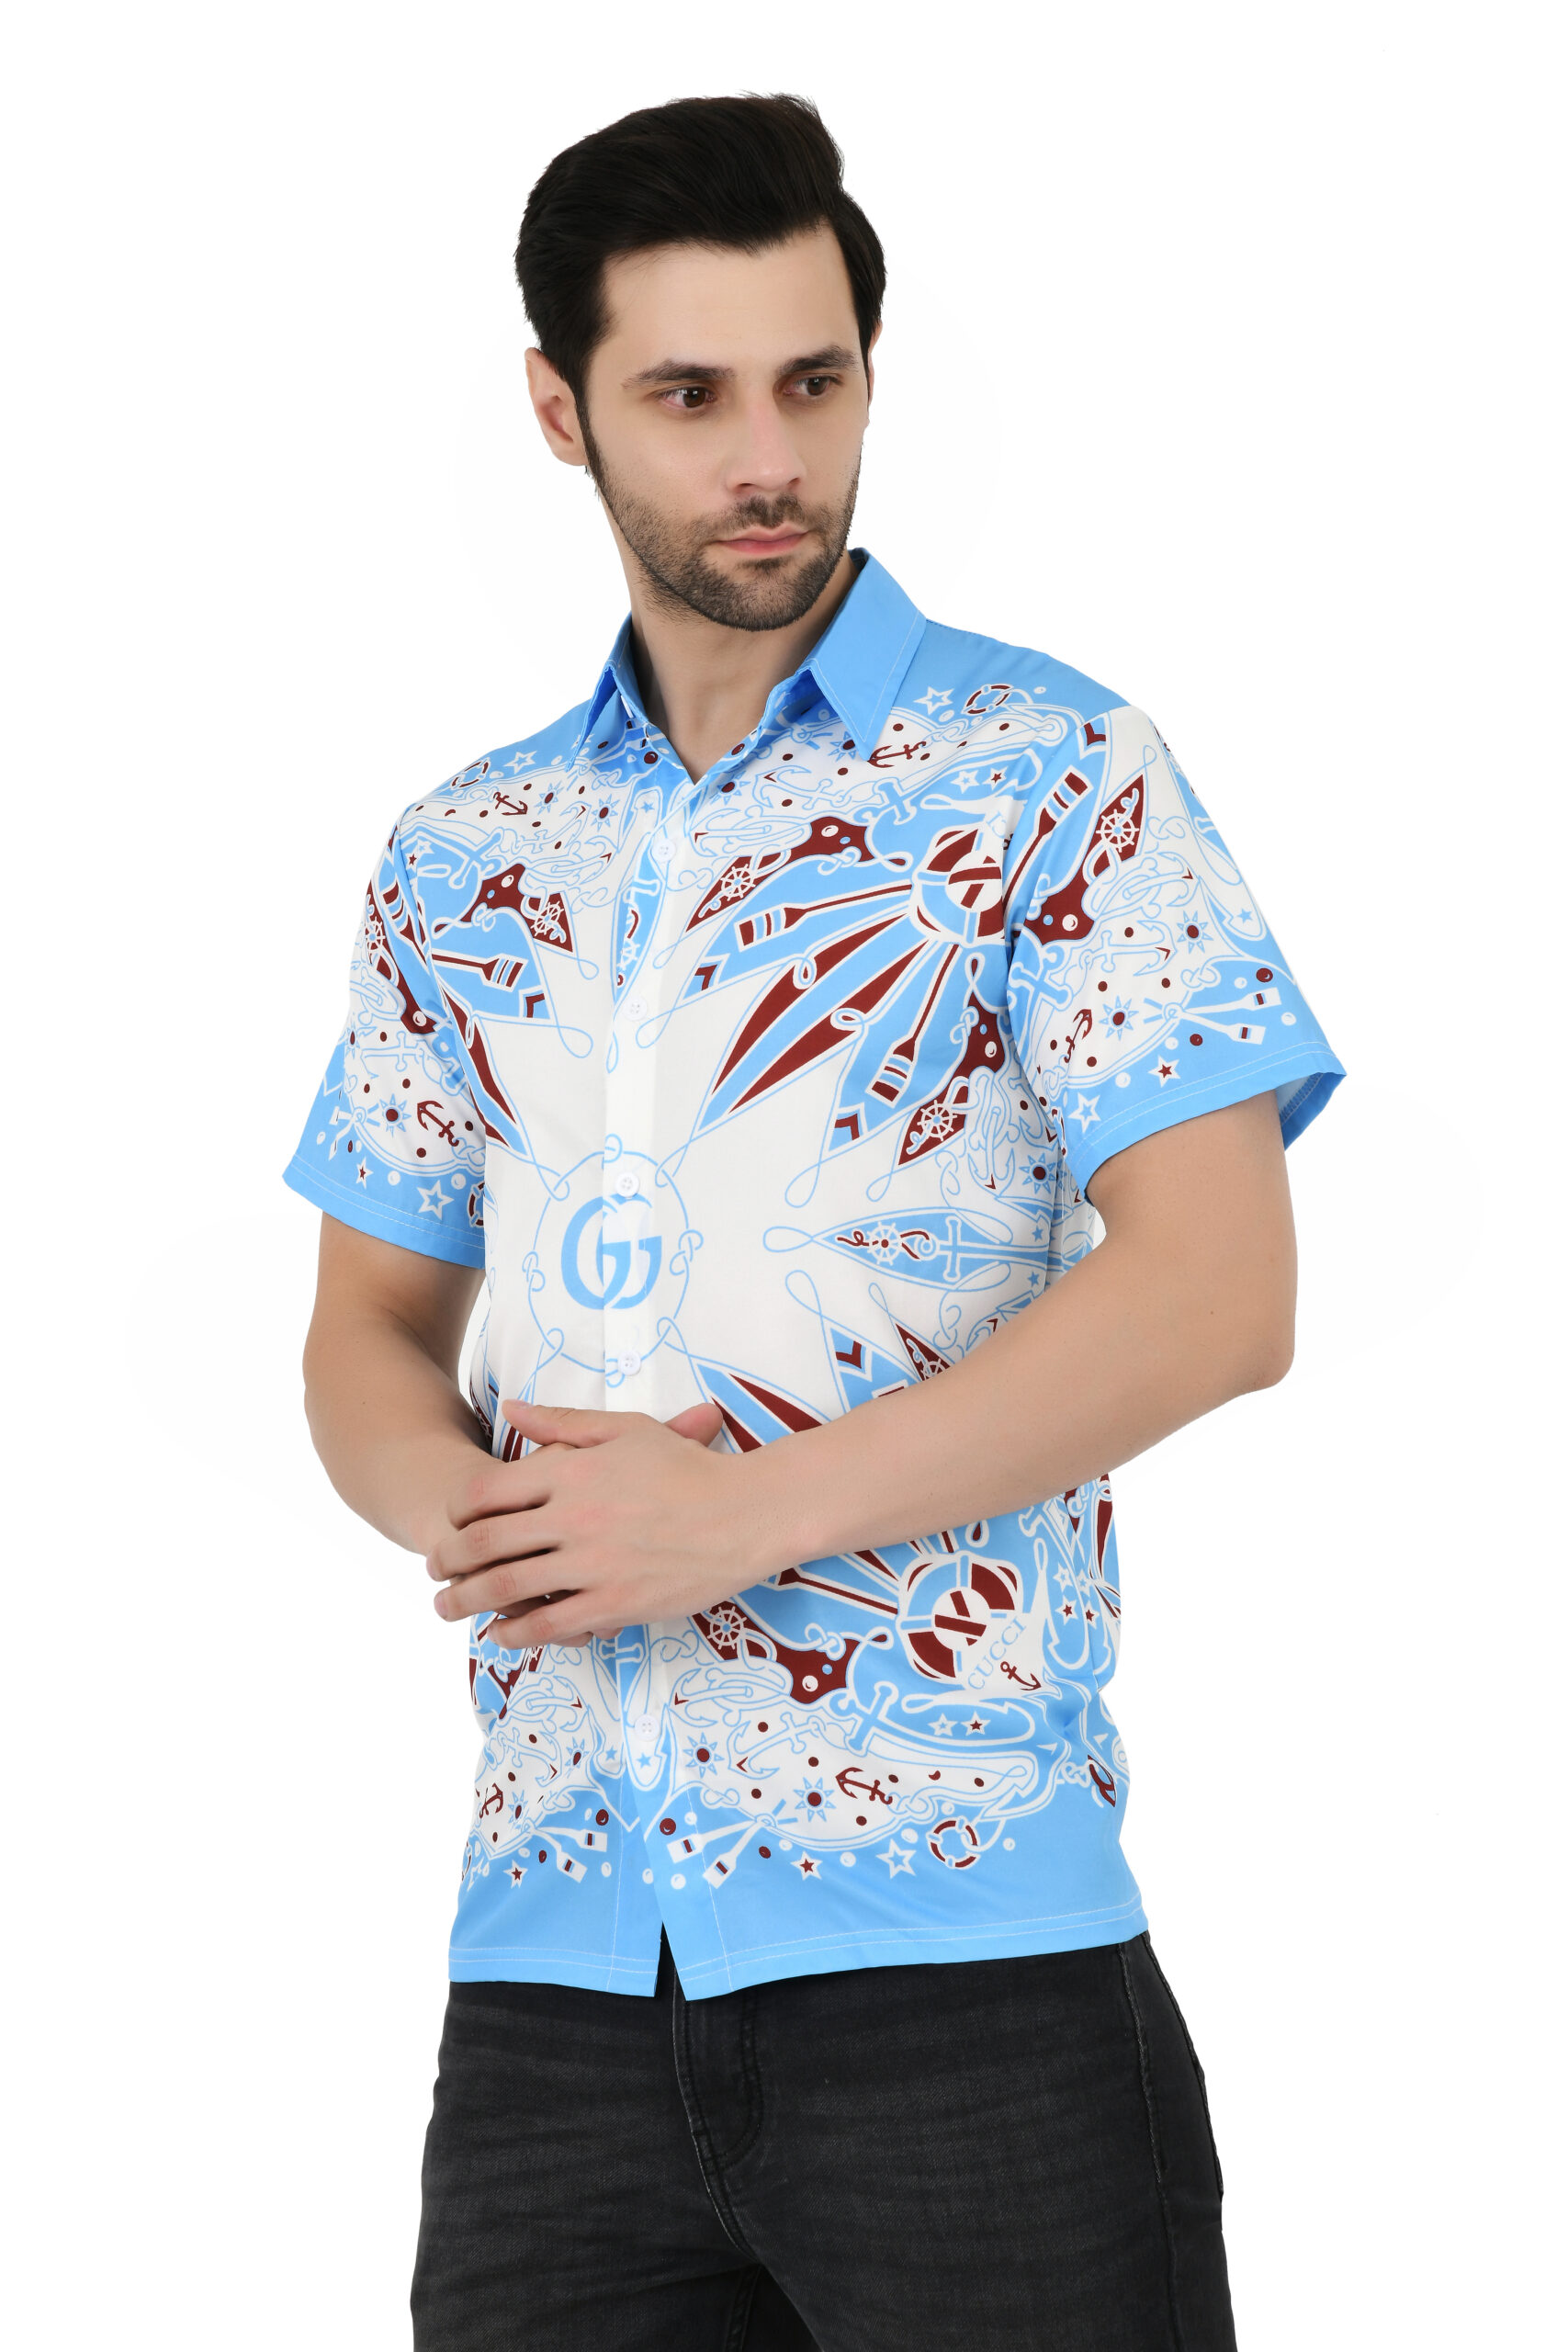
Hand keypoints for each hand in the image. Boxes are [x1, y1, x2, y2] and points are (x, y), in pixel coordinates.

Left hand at [425, 1398, 764, 1643]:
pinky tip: (502, 1634)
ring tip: (448, 1607)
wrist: (746, 1515)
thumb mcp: (625, 1429)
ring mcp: (592, 1564)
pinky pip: (549, 1623)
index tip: (450, 1522)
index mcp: (570, 1471)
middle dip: (449, 1560)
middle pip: (485, 1543)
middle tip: (434, 1570)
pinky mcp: (614, 1604)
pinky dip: (516, 1631)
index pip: (486, 1492)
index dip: (457, 1511)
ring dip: (467, 1602)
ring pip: (507, 1588)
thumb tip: (509, 1408)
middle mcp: (573, 1518)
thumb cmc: (687, 1467)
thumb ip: (561, 1423)